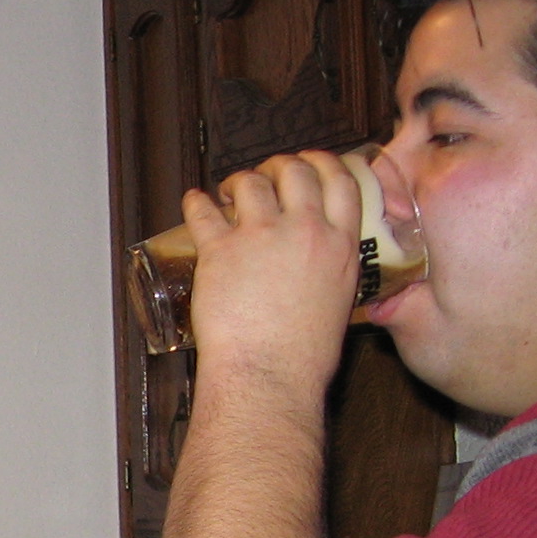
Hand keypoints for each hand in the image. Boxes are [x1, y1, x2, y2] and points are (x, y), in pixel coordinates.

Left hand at [185, 148, 364, 387]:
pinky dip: (196, 202)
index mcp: (341, 245)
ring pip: (251, 182)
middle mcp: (304, 231)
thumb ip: (335, 269)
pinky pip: (204, 210)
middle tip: (266, 177)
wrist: (268, 374)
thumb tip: (322, 260)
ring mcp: (260, 237)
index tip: (309, 163)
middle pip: (295, 170)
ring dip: (239, 182)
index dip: (323, 163)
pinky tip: (195, 201)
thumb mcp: (340, 301)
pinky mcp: (220, 250)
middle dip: (278, 166)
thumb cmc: (304, 354)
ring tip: (230, 194)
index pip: (340, 180)